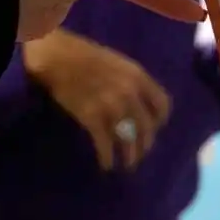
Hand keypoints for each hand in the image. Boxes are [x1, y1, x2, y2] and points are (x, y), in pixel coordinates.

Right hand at [23, 30, 170, 169]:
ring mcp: (112, 106)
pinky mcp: (92, 118)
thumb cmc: (85, 54)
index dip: (160, 120)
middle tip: (141, 152)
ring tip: (129, 164)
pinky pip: (105, 144)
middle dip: (146, 143)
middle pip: (147, 127)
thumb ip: (132, 82)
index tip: (154, 128)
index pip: (163, 105)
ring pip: (128, 139)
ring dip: (130, 155)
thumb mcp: (118, 63)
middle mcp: (130, 93)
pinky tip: (107, 164)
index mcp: (139, 77)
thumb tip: (140, 103)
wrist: (56, 56)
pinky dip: (107, 157)